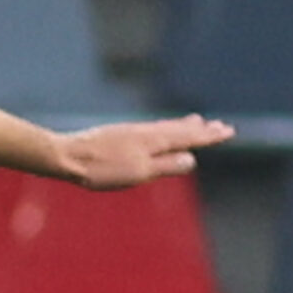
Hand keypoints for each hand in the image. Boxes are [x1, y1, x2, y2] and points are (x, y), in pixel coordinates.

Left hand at [57, 115, 234, 189]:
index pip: (187, 138)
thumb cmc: (102, 169)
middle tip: (219, 125)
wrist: (66, 156)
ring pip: (163, 127)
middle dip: (199, 129)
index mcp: (153, 141)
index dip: (208, 136)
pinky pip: (149, 128)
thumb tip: (192, 159)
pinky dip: (162, 127)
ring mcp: (130, 132)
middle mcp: (144, 132)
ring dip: (182, 125)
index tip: (227, 131)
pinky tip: (158, 130)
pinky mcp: (118, 135)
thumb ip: (166, 165)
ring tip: (196, 121)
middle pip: (177, 129)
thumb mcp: (139, 172)